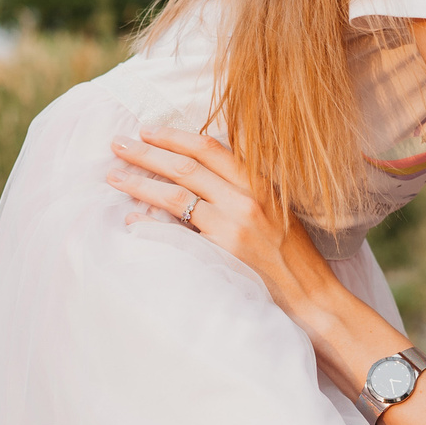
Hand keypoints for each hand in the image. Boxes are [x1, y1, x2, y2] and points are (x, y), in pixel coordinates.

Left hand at [106, 130, 349, 327]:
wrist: (311, 294)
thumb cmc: (293, 256)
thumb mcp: (276, 210)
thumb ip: (245, 189)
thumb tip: (204, 172)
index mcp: (259, 182)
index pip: (210, 148)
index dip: (174, 136)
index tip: (148, 130)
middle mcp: (247, 197)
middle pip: (186, 165)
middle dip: (147, 152)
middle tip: (117, 145)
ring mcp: (235, 223)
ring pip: (177, 193)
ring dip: (140, 182)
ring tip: (114, 176)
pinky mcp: (224, 249)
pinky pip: (178, 229)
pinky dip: (151, 222)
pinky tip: (132, 220)